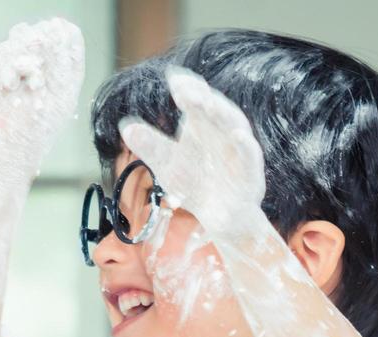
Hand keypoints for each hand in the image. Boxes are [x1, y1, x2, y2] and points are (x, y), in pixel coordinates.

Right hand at [0, 19, 84, 180]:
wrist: (9, 148)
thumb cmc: (40, 128)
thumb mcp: (63, 92)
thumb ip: (67, 59)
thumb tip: (61, 26)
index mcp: (58, 66)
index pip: (66, 34)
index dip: (65, 35)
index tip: (64, 51)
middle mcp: (37, 59)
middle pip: (45, 29)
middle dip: (49, 45)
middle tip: (46, 72)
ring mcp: (15, 60)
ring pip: (24, 31)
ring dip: (31, 54)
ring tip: (31, 84)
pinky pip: (5, 48)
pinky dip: (11, 67)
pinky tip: (10, 86)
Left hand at [120, 68, 266, 241]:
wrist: (222, 218)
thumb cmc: (195, 184)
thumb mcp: (167, 166)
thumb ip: (151, 146)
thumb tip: (127, 127)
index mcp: (202, 122)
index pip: (194, 97)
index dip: (185, 86)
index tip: (172, 78)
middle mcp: (221, 129)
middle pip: (213, 107)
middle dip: (200, 96)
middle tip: (184, 89)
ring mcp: (238, 147)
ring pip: (233, 124)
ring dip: (222, 113)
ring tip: (207, 103)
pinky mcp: (250, 168)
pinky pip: (250, 153)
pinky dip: (245, 144)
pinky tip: (237, 135)